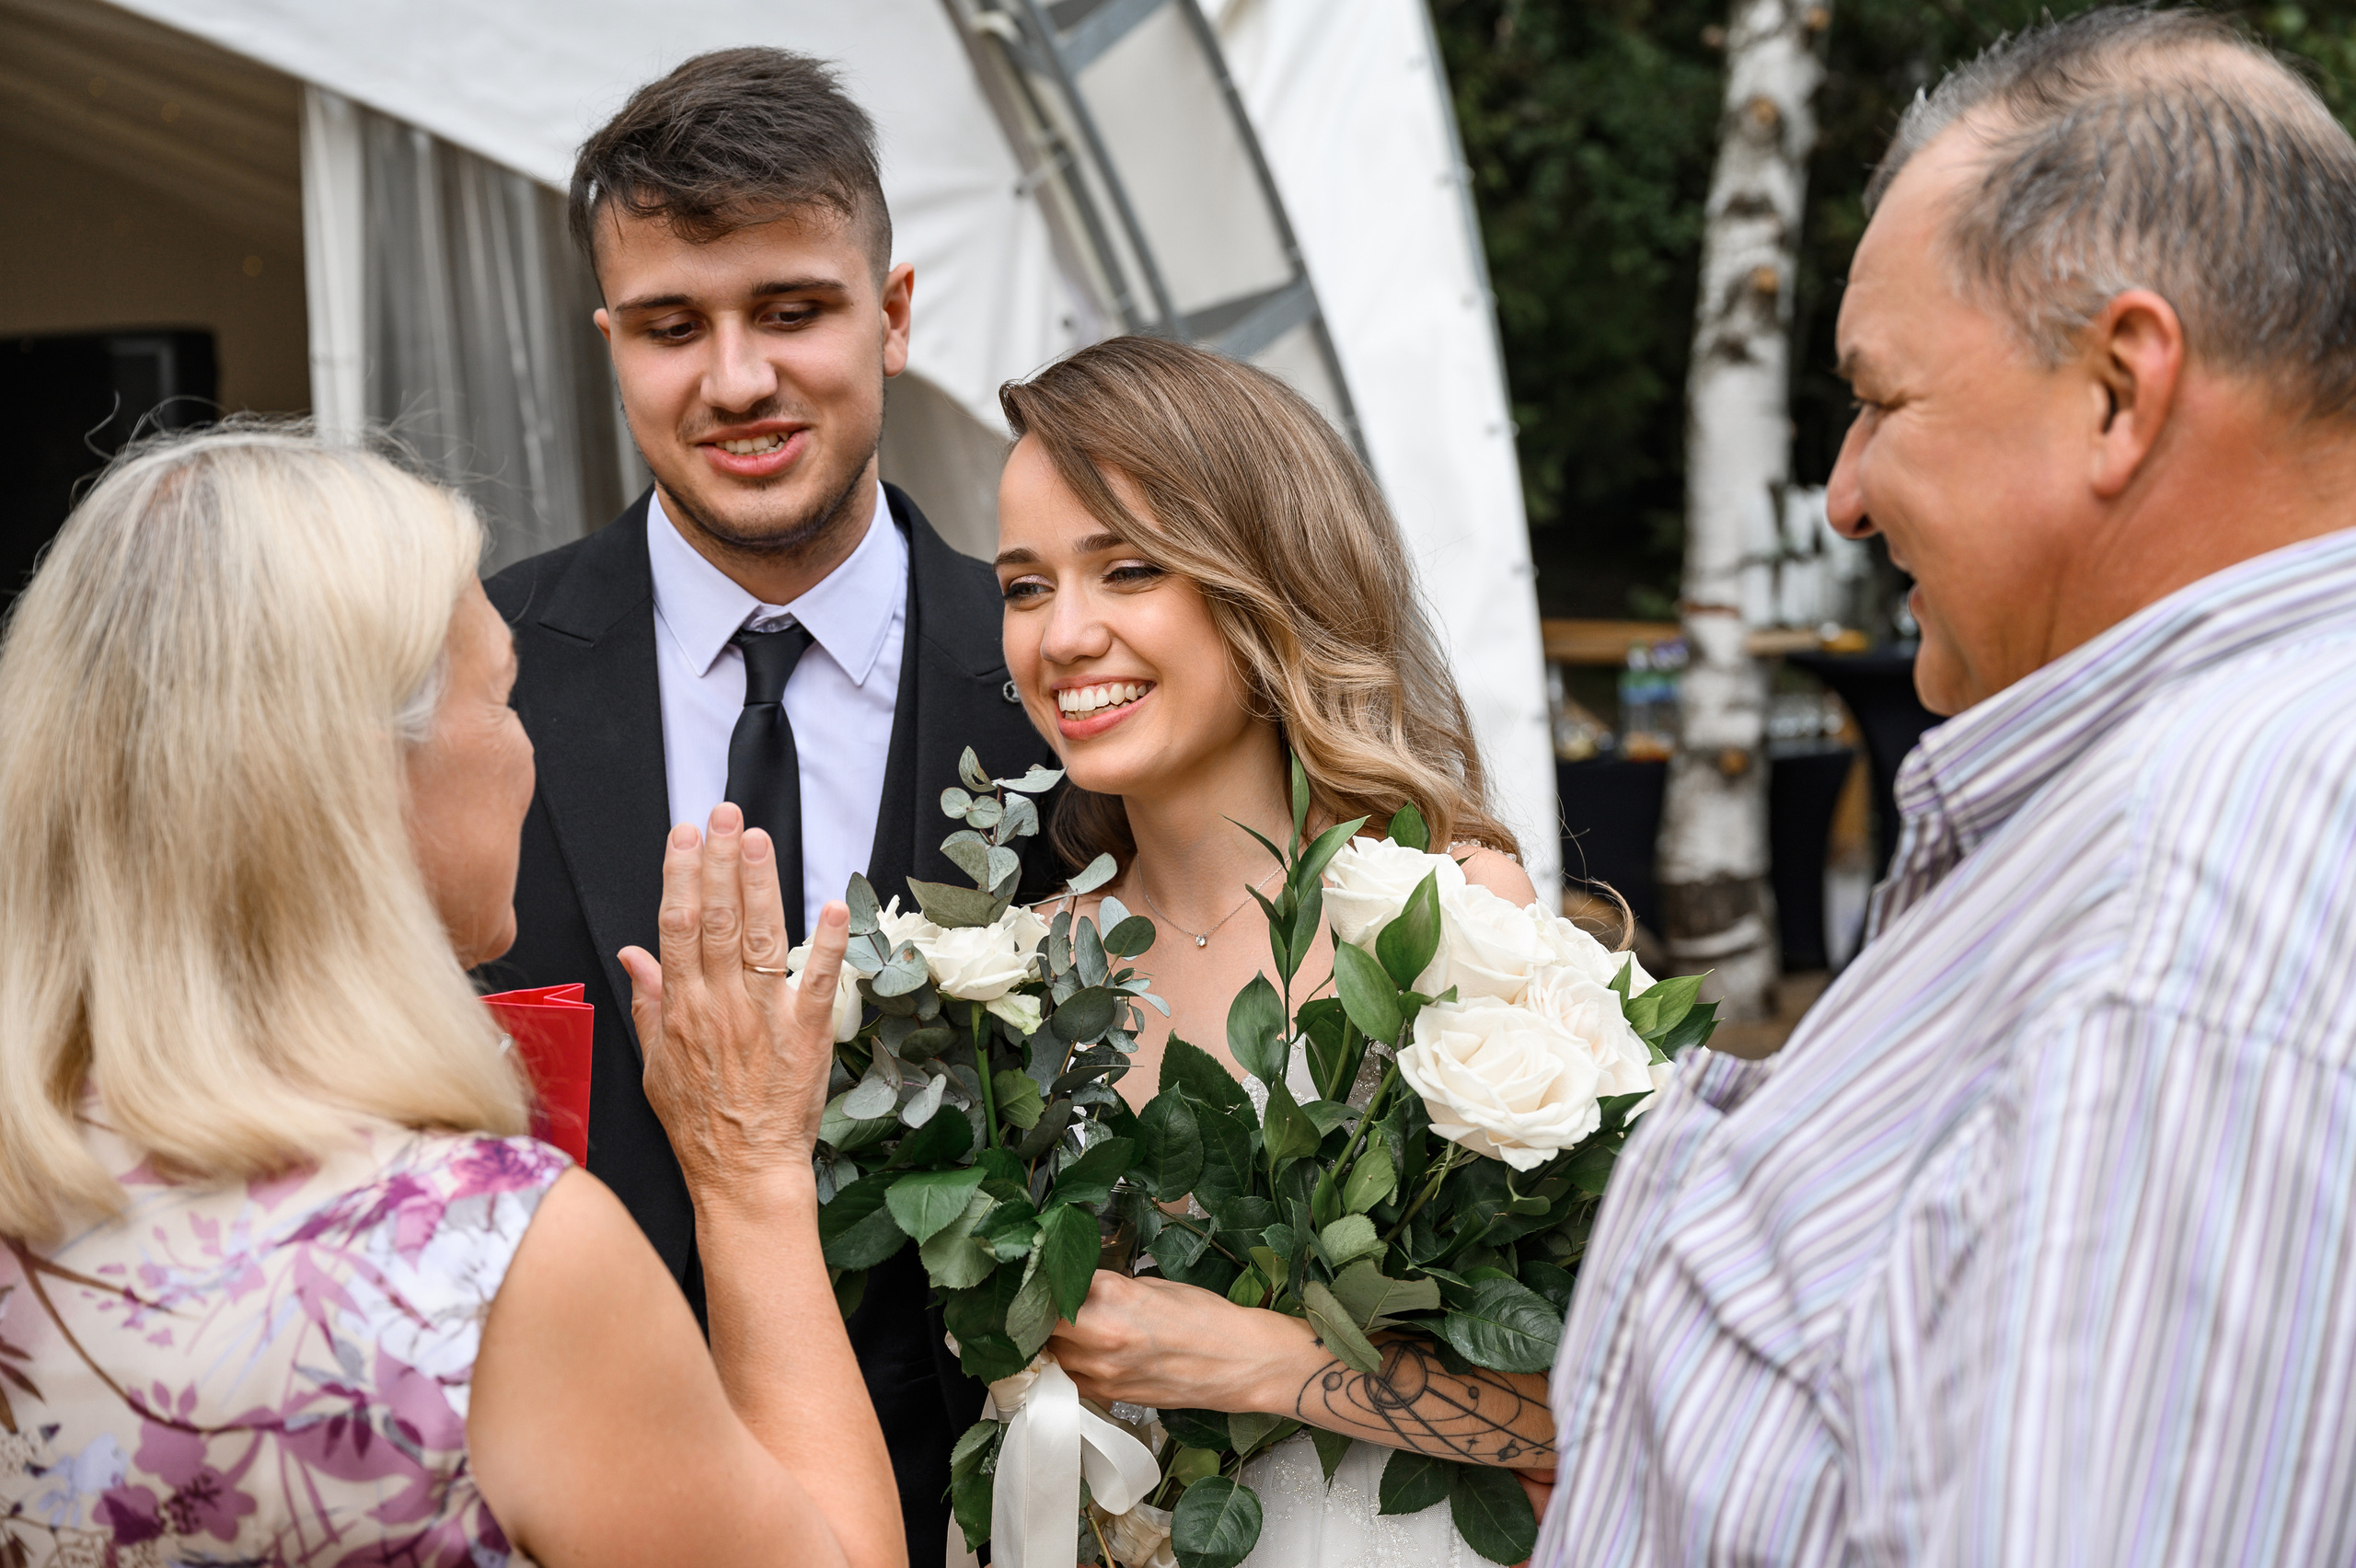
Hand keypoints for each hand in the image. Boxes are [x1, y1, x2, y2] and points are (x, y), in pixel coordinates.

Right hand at [619, 804, 848, 1209]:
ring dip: (760, 884)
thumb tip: (632, 954)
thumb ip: (648, 1002)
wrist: (742, 1172)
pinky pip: (817, 981)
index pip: (676, 925)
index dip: (681, 875)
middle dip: (721, 861)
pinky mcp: (806, 1034)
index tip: (686, 835)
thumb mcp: (654, 1064)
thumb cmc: (700, 1123)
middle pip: (716, 919)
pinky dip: (824, 943)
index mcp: (682, 1008)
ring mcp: (763, 1017)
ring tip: (760, 840)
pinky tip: (832, 905)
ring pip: (758, 937)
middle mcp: (720, 1005)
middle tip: (727, 815)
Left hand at [1046, 1270, 1325, 1414]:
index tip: (1036, 1279)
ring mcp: (1103, 1374)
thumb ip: (1105, 1288)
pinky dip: (1070, 1366)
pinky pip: (1072, 1379)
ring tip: (1066, 1327)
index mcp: (1111, 1300)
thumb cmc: (1205, 1317)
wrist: (1240, 1362)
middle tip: (1045, 1302)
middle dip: (1042, 1314)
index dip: (1039, 1285)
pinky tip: (1083, 1353)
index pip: (1048, 1291)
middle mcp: (1100, 1339)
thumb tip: (1073, 1288)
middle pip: (1042, 1327)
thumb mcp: (1150, 1285)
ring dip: (1053, 1342)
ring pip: (1052, 1356)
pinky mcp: (1110, 1396)